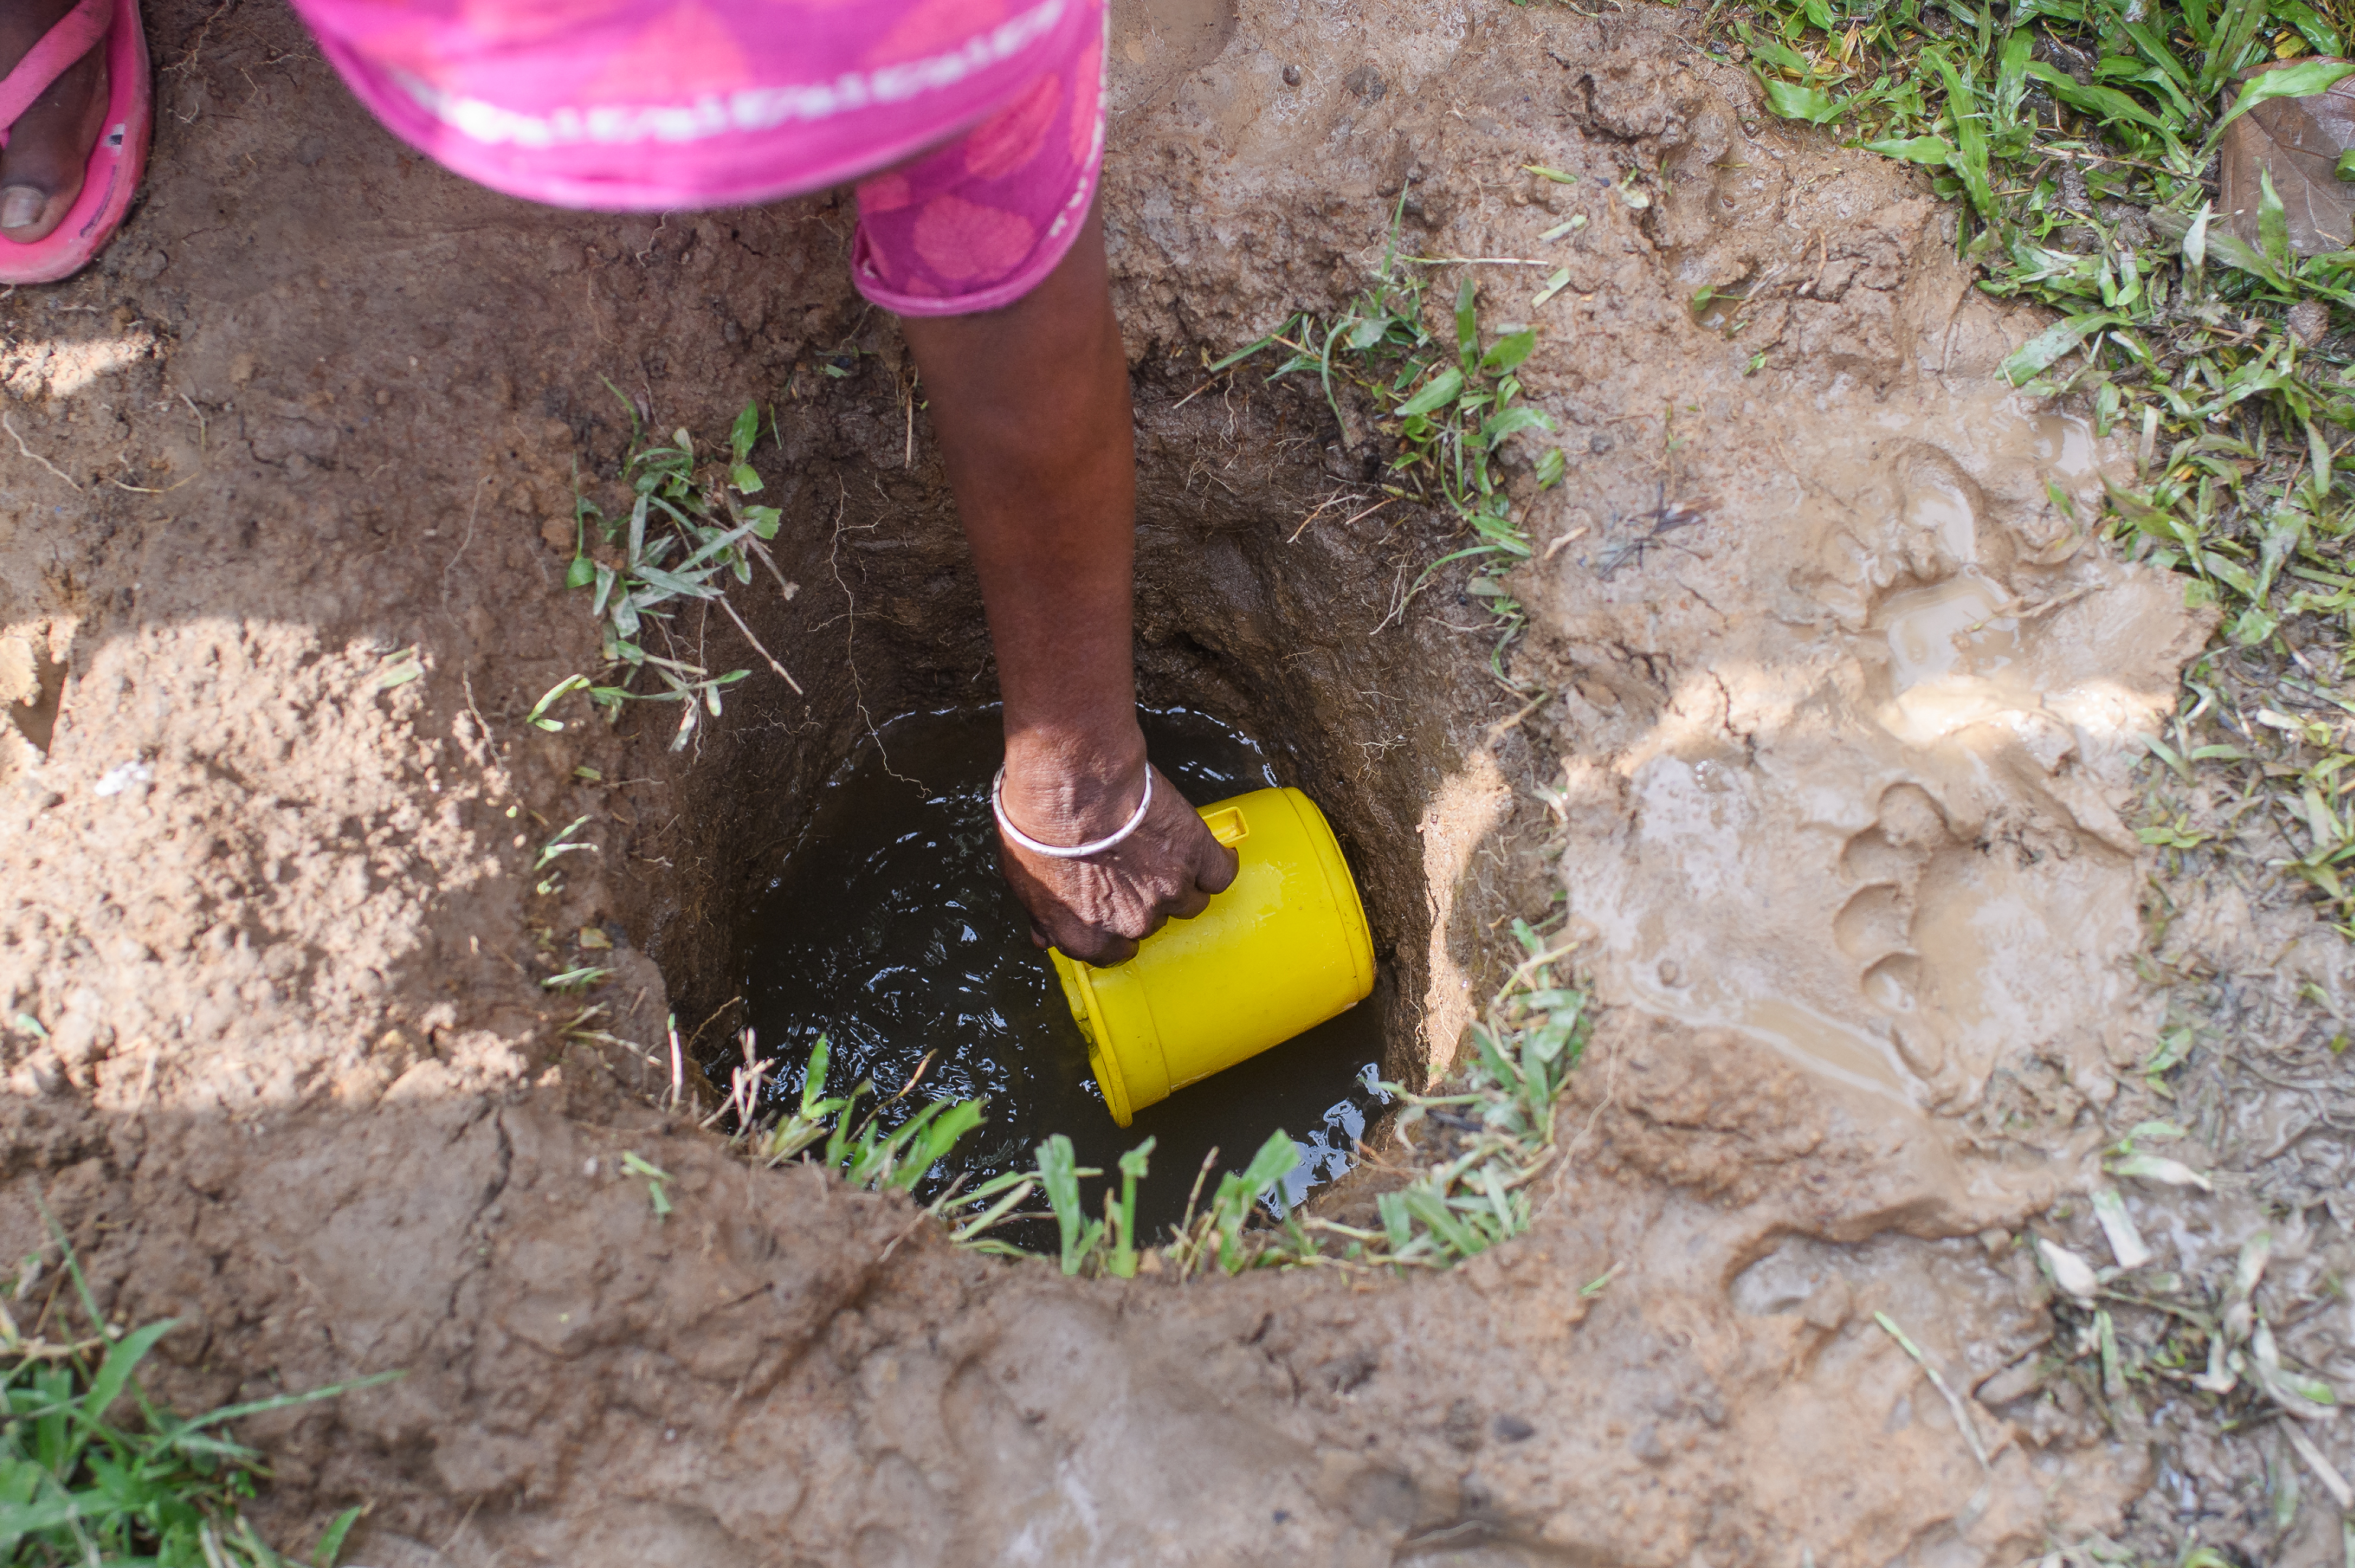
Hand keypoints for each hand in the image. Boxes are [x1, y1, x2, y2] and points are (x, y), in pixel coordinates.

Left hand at [996, 761, 1238, 965]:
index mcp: (1088, 938)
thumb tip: (1045, 936)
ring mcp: (1170, 891)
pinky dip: (1215, 863)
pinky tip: (1200, 849)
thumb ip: (1044, 916)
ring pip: (1190, 901)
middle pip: (1153, 923)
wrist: (1071, 782)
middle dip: (1143, 898)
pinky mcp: (1197, 856)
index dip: (1115, 926)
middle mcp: (1134, 923)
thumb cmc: (1040, 825)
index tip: (1113, 905)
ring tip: (1163, 852)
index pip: (1115, 953)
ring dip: (1179, 881)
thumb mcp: (1023, 882)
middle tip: (1130, 864)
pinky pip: (1220, 873)